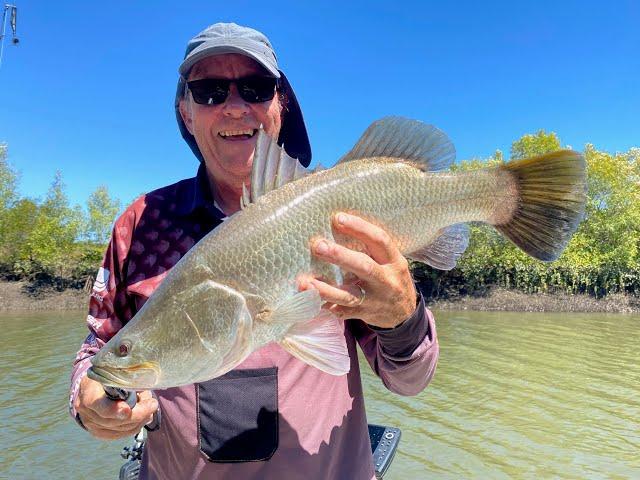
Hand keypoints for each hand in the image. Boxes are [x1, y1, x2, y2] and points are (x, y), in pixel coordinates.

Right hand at [75, 375, 157, 439]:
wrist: (92, 387)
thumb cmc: (107, 376)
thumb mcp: (114, 371)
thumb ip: (127, 380)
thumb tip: (145, 391)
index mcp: (88, 391)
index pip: (96, 403)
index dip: (113, 409)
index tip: (128, 409)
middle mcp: (86, 411)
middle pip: (112, 420)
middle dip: (137, 413)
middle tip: (153, 404)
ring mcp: (91, 424)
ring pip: (119, 429)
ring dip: (139, 420)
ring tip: (150, 409)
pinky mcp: (99, 433)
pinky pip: (120, 434)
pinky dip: (134, 427)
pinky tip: (144, 418)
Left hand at [301, 212, 416, 328]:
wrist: (406, 314)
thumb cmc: (390, 278)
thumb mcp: (390, 261)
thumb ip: (371, 248)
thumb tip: (339, 224)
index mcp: (394, 261)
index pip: (379, 240)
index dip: (360, 228)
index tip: (338, 218)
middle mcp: (386, 280)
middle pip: (364, 267)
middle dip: (340, 256)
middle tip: (318, 246)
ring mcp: (374, 300)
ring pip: (349, 295)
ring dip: (326, 290)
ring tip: (305, 282)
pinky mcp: (363, 314)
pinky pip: (341, 311)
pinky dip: (325, 305)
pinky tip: (309, 299)